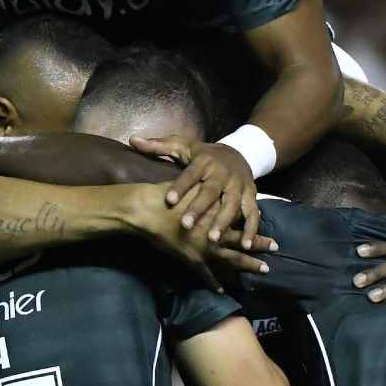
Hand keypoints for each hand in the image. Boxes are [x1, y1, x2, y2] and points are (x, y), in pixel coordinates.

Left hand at [129, 136, 261, 249]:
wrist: (240, 153)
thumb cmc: (204, 154)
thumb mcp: (183, 146)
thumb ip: (158, 146)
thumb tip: (133, 140)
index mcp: (204, 161)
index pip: (190, 174)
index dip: (180, 187)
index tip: (168, 201)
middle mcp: (223, 173)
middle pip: (211, 191)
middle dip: (199, 208)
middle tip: (186, 225)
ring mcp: (238, 185)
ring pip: (232, 204)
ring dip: (224, 222)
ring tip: (212, 239)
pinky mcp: (251, 195)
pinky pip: (252, 213)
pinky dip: (251, 229)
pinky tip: (245, 245)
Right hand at [132, 183, 275, 290]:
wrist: (147, 209)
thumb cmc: (168, 194)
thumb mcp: (191, 186)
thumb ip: (205, 192)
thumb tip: (215, 188)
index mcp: (215, 214)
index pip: (241, 221)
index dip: (255, 225)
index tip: (266, 224)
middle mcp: (214, 233)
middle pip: (242, 241)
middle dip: (260, 245)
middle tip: (276, 248)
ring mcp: (204, 249)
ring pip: (232, 260)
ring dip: (248, 265)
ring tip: (263, 270)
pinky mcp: (191, 260)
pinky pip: (205, 275)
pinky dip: (213, 283)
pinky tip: (220, 291)